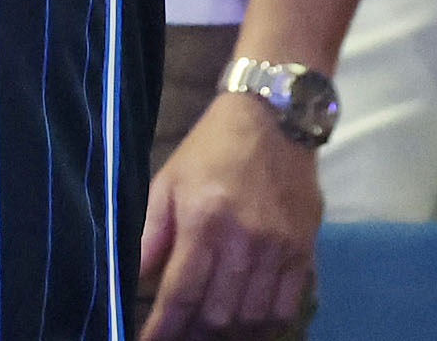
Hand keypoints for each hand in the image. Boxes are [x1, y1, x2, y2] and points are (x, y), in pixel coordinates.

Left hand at [134, 90, 321, 339]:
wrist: (274, 118)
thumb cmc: (211, 149)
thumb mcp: (169, 180)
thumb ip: (151, 233)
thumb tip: (131, 278)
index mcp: (204, 220)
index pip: (180, 293)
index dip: (161, 329)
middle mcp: (245, 240)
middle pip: (218, 314)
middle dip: (193, 334)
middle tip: (179, 335)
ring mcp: (280, 249)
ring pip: (252, 319)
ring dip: (228, 334)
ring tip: (208, 333)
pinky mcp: (304, 251)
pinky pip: (285, 308)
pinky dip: (264, 327)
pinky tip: (246, 326)